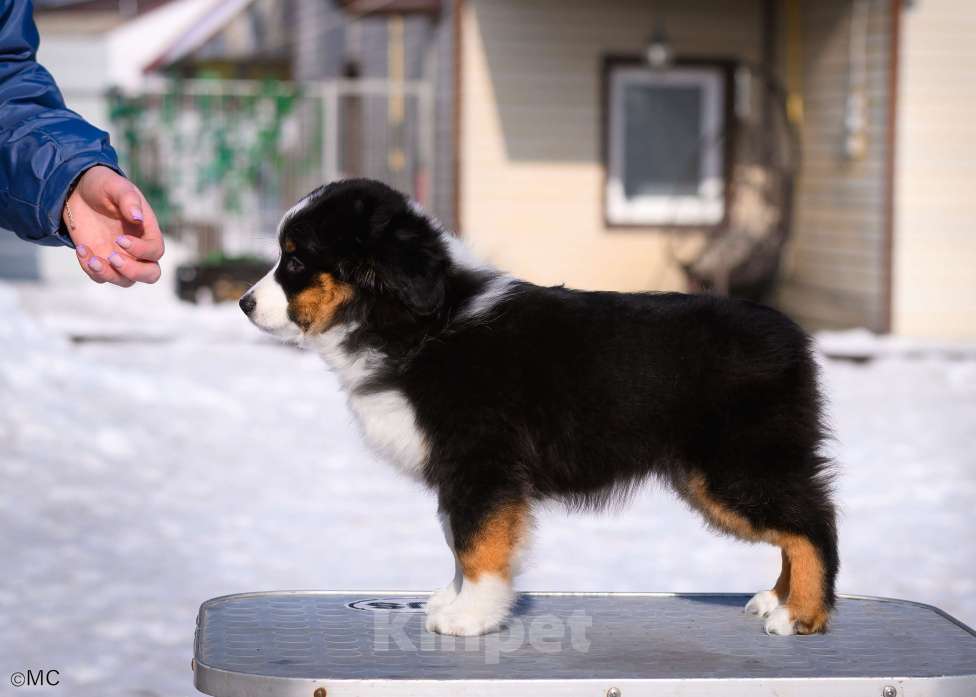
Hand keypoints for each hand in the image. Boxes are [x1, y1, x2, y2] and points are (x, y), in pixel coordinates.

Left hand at [63, 166, 164, 285]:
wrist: (77, 190)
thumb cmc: (103, 185)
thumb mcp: (115, 186)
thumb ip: (128, 199)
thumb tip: (138, 217)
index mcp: (147, 231)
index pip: (155, 251)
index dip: (141, 250)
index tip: (120, 239)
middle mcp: (137, 249)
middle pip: (150, 274)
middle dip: (133, 271)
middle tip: (113, 258)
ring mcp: (119, 258)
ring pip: (125, 281)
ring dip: (109, 274)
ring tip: (91, 258)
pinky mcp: (100, 261)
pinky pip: (100, 276)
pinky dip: (90, 268)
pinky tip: (81, 249)